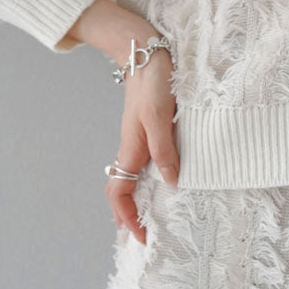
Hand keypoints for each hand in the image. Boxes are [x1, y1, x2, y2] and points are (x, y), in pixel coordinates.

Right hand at [104, 46, 178, 244]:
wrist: (145, 52)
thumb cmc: (152, 83)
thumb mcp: (160, 117)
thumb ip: (164, 150)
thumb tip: (170, 181)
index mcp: (131, 149)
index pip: (118, 193)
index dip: (126, 217)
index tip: (140, 236)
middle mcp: (131, 148)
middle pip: (119, 190)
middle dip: (126, 216)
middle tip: (141, 235)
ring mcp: (137, 140)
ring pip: (129, 178)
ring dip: (134, 200)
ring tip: (147, 218)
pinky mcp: (147, 131)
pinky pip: (141, 165)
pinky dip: (145, 181)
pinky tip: (160, 183)